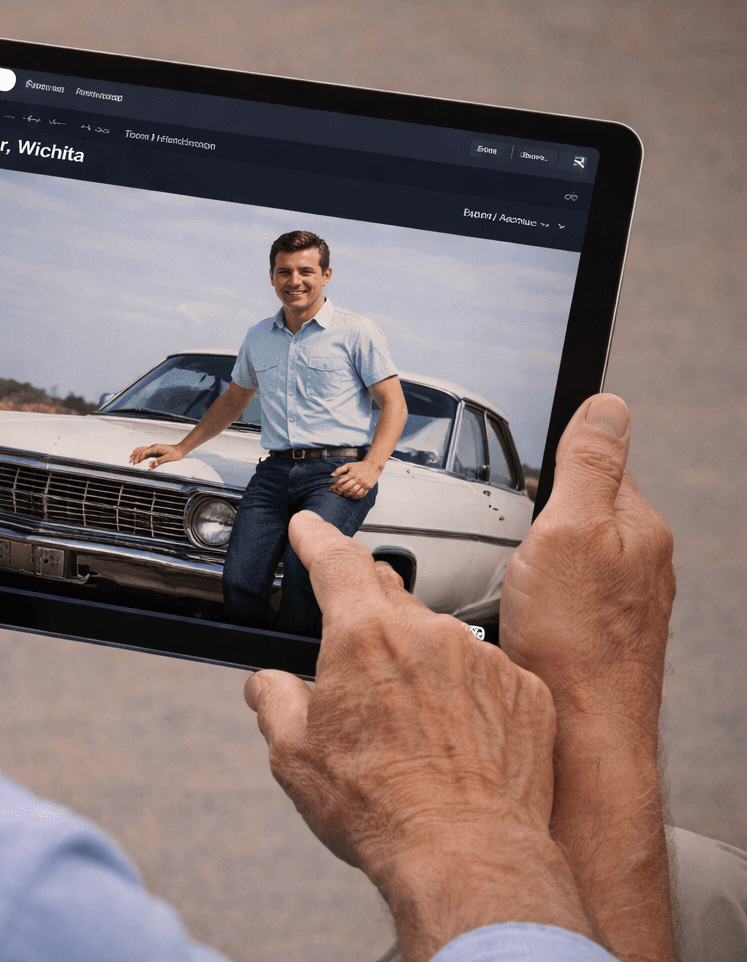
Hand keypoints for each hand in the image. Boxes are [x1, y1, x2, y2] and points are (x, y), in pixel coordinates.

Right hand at [129, 443, 184, 467]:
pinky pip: (146, 449)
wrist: (180, 449)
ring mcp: (154, 447)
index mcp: (156, 448)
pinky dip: (141, 451)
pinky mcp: (156, 449)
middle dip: (136, 456)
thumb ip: (159, 461)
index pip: (144, 453)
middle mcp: (154, 447)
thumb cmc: (175, 453)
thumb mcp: (168, 457)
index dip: (139, 458)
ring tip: (131, 456)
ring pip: (143, 449)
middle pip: (142, 450)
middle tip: (131, 461)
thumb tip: (151, 464)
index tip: (135, 463)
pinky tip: (139, 453)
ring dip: (136, 453)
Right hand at [246, 511, 594, 961]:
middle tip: (351, 640)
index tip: (308, 528)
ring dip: (418, 659)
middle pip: (389, 593)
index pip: (336, 561)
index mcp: (363, 637)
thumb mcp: (294, 756)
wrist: (468, 855)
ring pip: (440, 637)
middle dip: (364, 606)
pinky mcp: (523, 691)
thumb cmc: (385, 810)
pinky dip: (465, 691)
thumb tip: (268, 685)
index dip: (316, 538)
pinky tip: (452, 735)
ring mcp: (483, 660)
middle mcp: (427, 635)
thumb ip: (274, 701)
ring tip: (406, 719)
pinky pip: (486, 672)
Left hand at [328, 458, 381, 498]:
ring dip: (348, 494)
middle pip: (347, 487)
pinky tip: (353, 496)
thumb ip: (340, 469)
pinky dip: (356, 497)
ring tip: (345, 494)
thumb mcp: (349, 465)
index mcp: (352, 473)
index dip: (336, 485)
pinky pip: (361, 494)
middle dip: (341, 491)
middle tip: (338, 492)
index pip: (342, 480)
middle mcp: (357, 479)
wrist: (373, 465)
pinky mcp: (368, 487)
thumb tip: (332, 475)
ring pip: (354, 492)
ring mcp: (363, 484)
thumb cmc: (360, 465)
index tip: (332, 488)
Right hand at [501, 394, 676, 961]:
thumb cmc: (577, 644)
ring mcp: (612, 607)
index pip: (592, 465)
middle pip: (569, 514)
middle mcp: (635, 565)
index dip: (545, 466)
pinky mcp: (585, 641)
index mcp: (637, 527)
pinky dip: (520, 604)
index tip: (518, 481)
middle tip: (503, 541)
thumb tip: (608, 403)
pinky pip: (546, 603)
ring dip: (522, 565)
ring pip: (555, 561)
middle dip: (528, 519)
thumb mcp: (572, 529)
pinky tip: (507, 621)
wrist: (579, 737)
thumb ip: (588, 464)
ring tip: (503, 585)